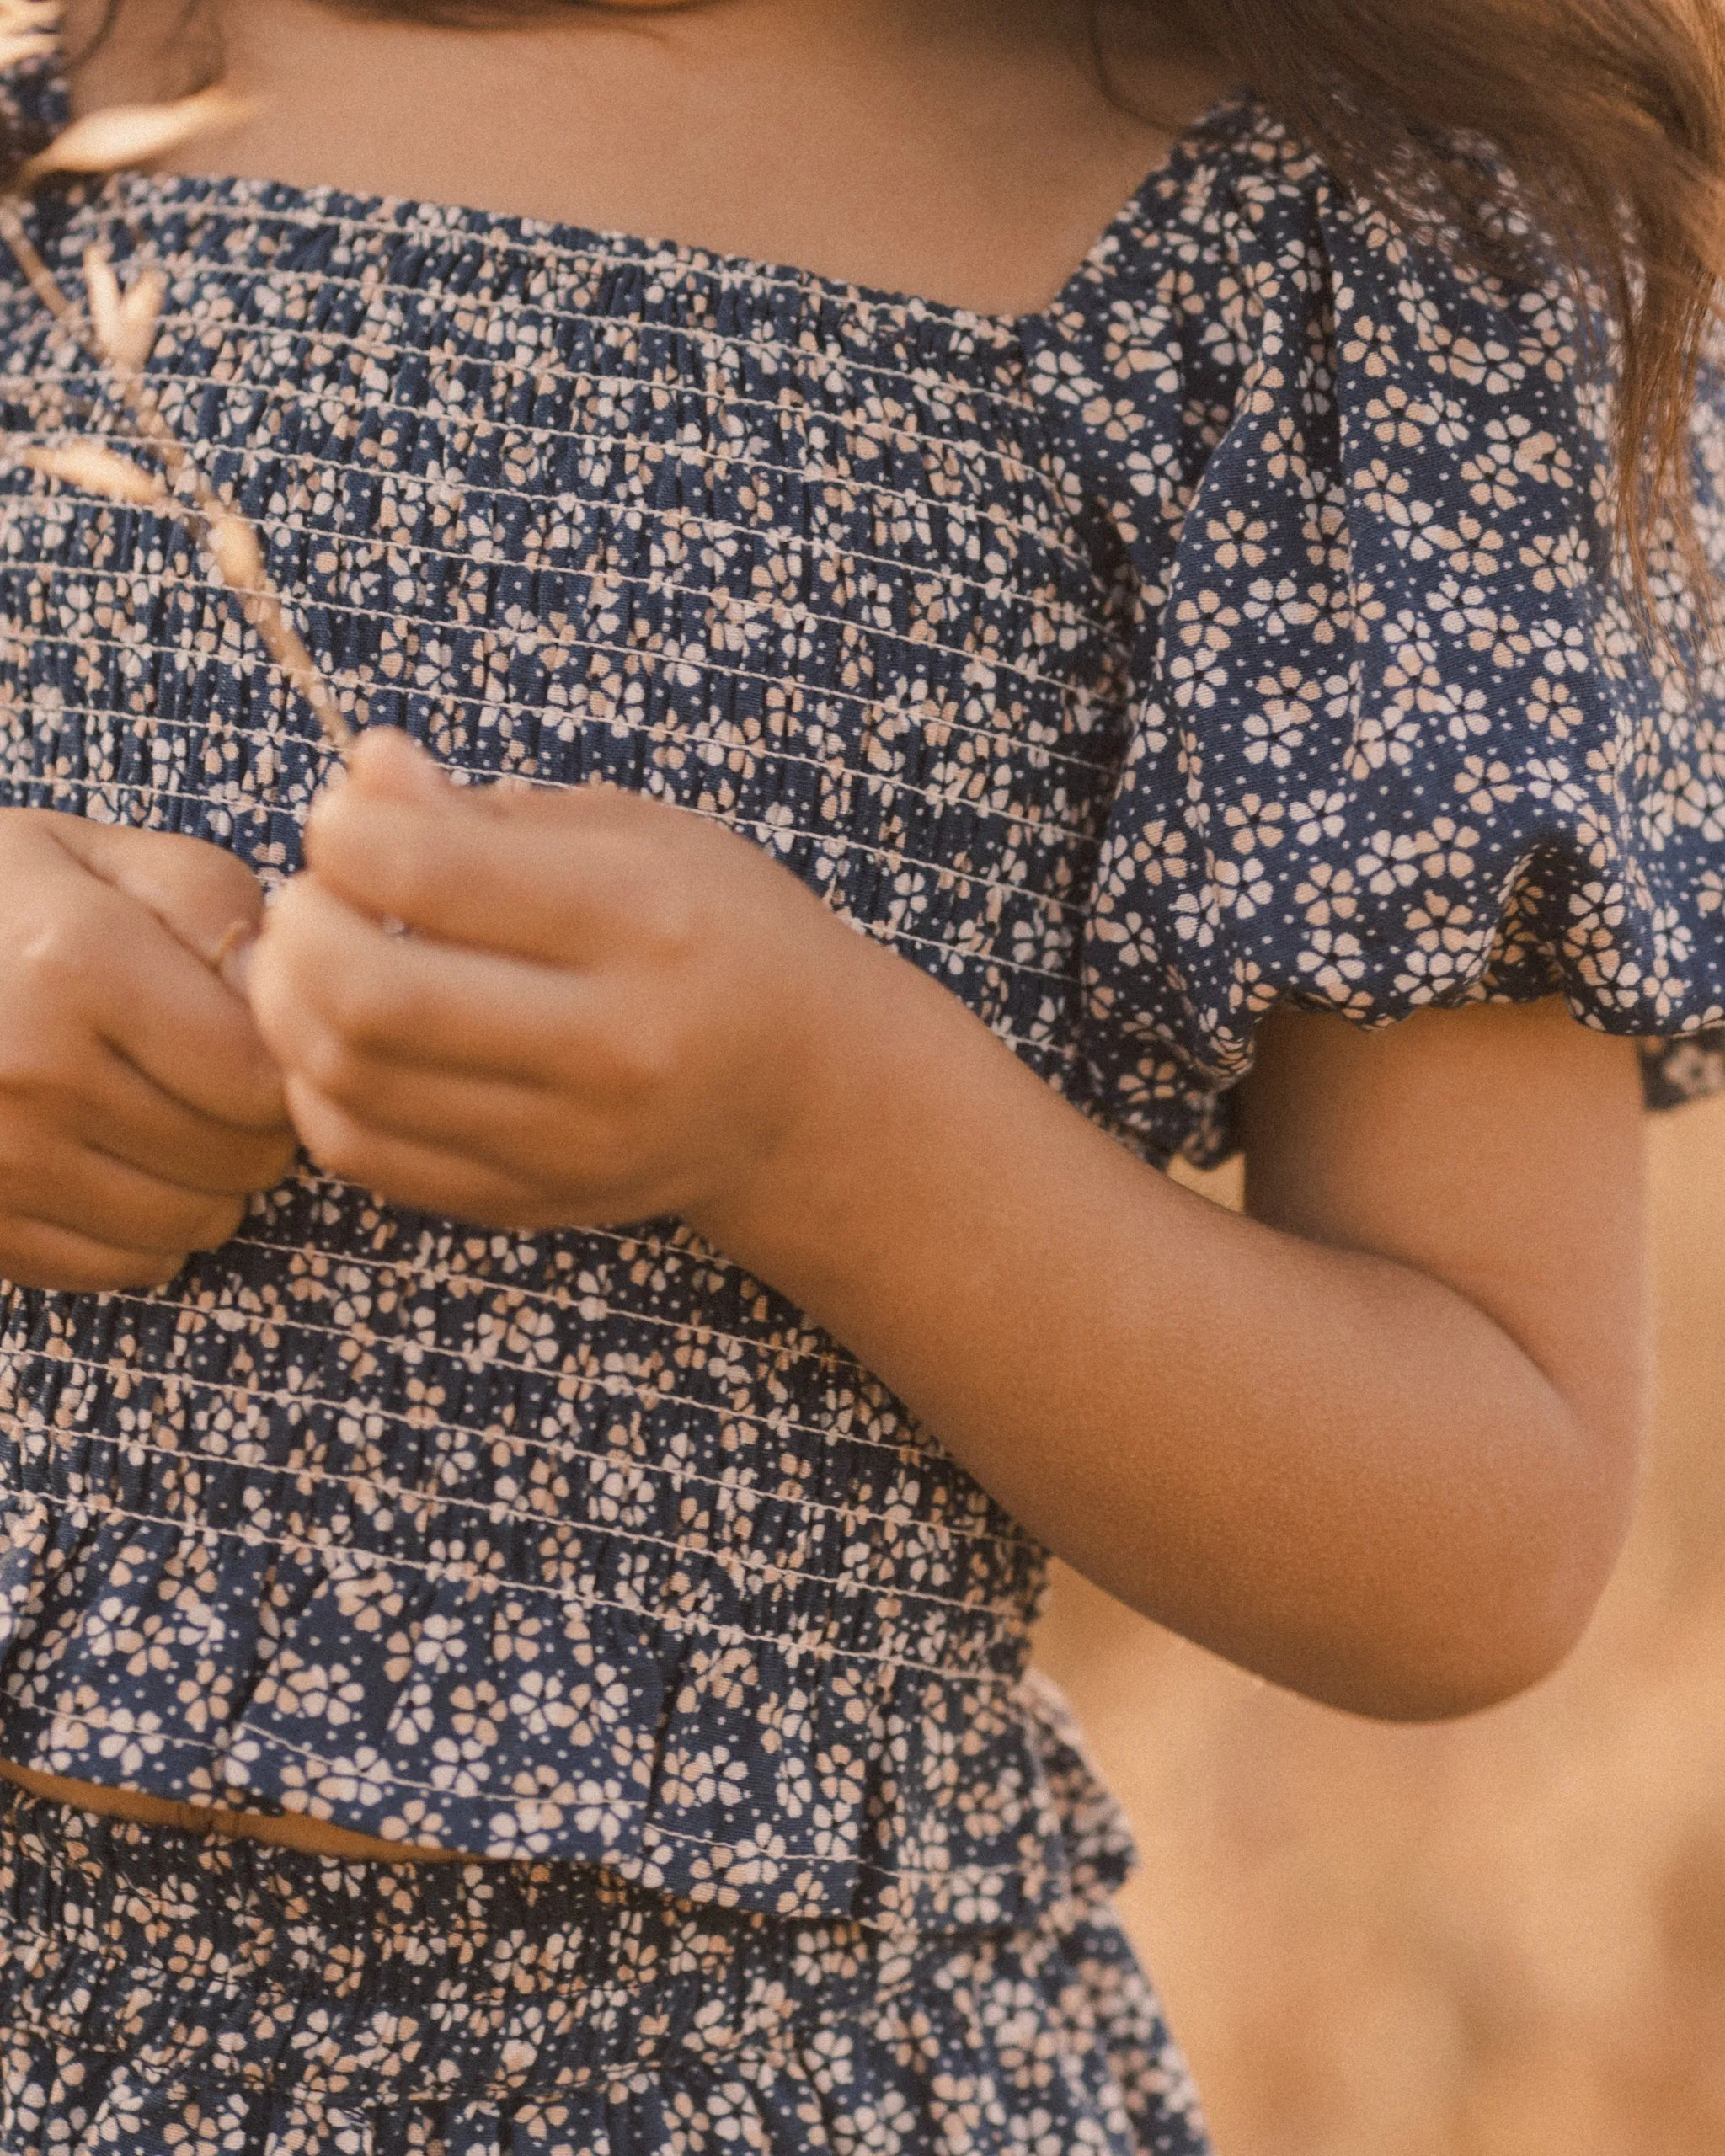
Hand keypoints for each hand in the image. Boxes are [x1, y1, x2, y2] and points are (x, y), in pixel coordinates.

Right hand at [0, 812, 296, 1291]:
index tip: (257, 1040)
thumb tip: (284, 996)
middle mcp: (34, 1070)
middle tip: (219, 1084)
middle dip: (257, 1127)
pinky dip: (146, 1232)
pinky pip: (124, 1268)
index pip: (260, 1077)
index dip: (286, 1066)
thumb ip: (210, 904)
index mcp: (79, 962)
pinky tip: (115, 1169)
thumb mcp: (93, 857)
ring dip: (211, 1184)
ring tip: (170, 1123)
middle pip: (239, 1158)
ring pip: (193, 1223)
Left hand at [241, 731, 865, 1231]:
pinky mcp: (532, 1202)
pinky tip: (337, 1043)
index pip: (429, 870)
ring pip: (351, 1083)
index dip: (344, 832)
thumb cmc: (714, 932)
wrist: (804, 1092)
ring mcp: (571, 1140)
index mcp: (644, 922)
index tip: (346, 823)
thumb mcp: (635, 837)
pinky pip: (366, 1156)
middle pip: (372, 996)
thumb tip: (362, 771)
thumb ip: (489, 814)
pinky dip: (318, 1090)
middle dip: (298, 930)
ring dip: (287, 1009)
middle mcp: (612, 1044)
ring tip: (305, 963)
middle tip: (308, 898)